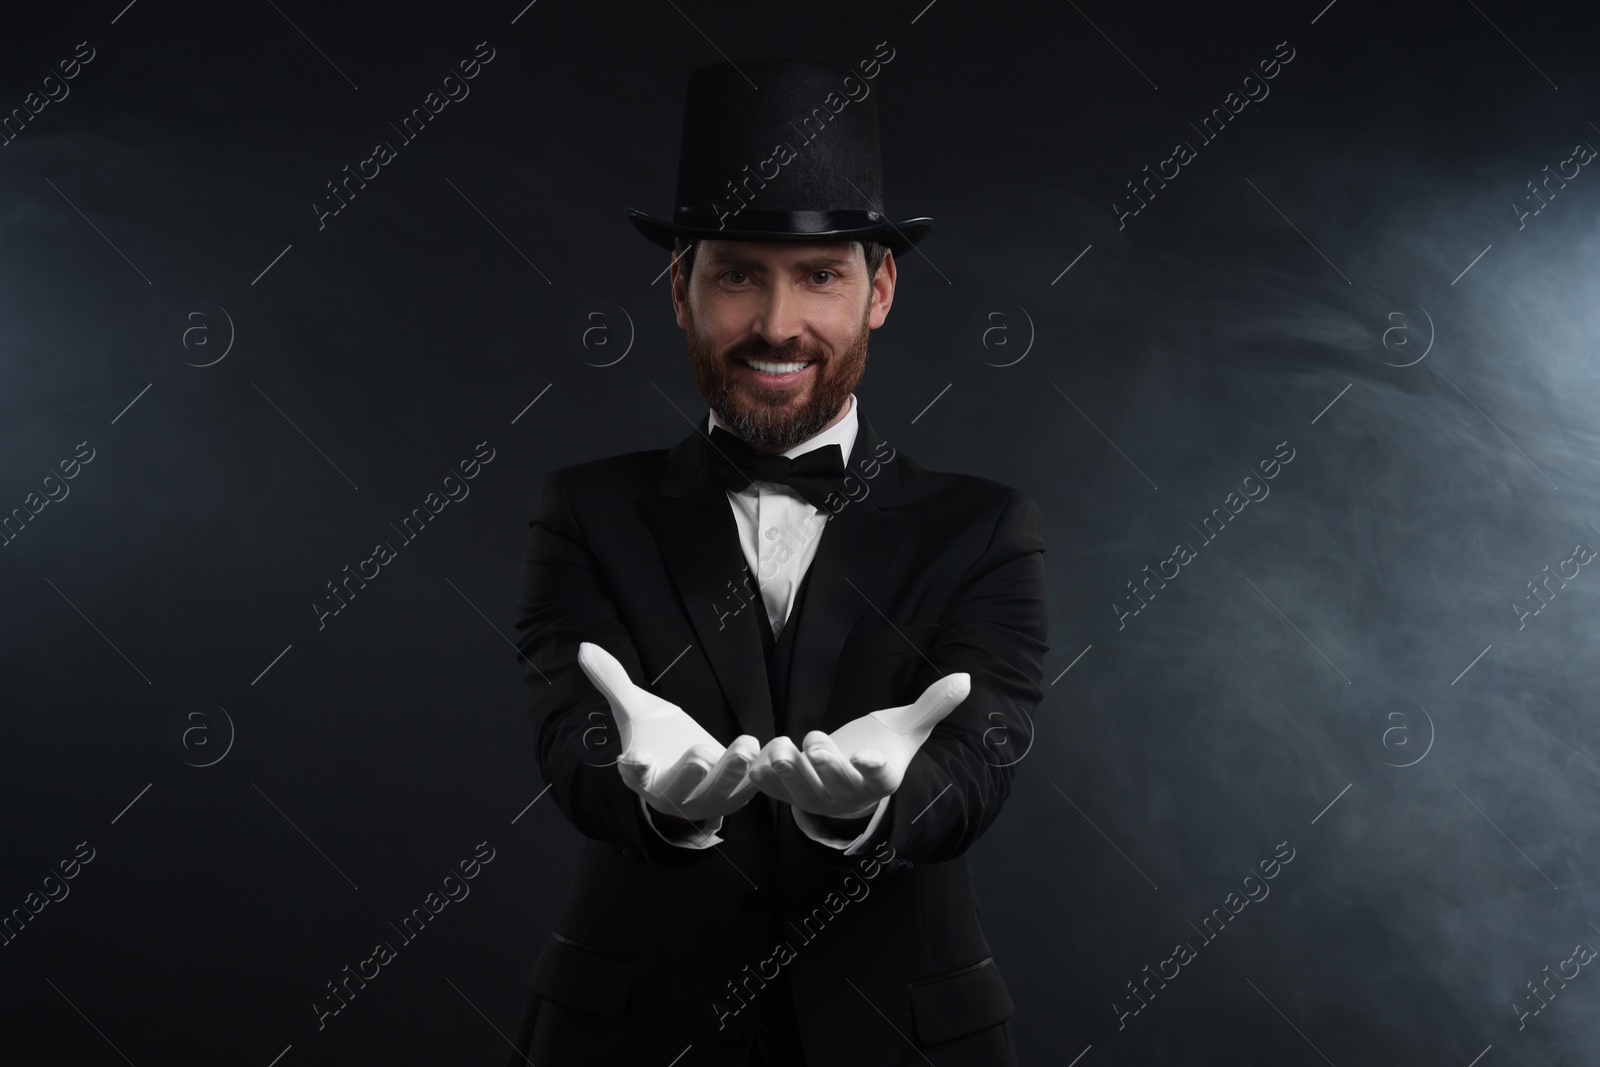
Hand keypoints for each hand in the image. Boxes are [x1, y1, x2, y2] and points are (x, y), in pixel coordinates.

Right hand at [577, 641, 760, 822]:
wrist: (687, 770)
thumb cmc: (656, 739)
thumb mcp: (634, 709)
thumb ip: (612, 681)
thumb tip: (584, 646)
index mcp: (643, 775)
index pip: (634, 775)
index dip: (634, 768)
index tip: (633, 758)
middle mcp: (672, 794)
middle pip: (680, 788)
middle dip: (690, 773)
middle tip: (701, 753)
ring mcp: (705, 799)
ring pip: (719, 791)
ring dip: (732, 772)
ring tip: (744, 745)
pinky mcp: (735, 796)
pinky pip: (749, 790)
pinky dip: (760, 776)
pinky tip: (771, 754)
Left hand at [749, 673, 970, 819]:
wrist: (853, 778)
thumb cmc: (883, 748)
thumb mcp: (908, 727)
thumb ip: (933, 704)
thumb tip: (966, 678)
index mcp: (881, 777)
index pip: (881, 777)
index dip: (873, 768)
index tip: (868, 757)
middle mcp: (849, 794)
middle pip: (836, 786)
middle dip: (824, 764)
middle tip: (813, 741)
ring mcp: (818, 796)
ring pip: (799, 791)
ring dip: (787, 771)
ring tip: (779, 748)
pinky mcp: (790, 793)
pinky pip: (773, 790)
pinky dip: (762, 775)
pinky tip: (755, 756)